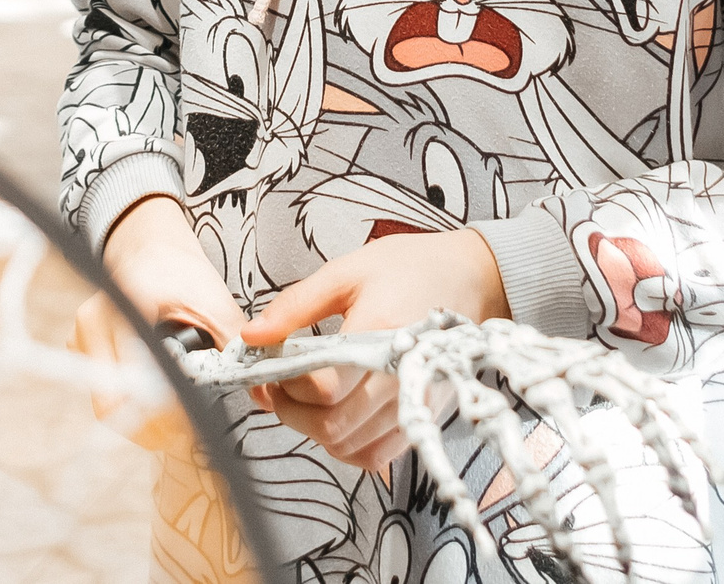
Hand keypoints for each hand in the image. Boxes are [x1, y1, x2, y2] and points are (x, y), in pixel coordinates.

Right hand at [70, 196, 246, 446]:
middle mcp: (93, 326)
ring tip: (177, 419)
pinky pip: (104, 394)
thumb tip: (261, 393)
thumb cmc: (180, 271)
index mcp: (125, 308)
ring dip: (141, 421)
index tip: (193, 420)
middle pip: (114, 405)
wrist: (150, 250)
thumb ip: (236, 345)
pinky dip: (131, 407)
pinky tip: (158, 403)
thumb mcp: (214, 303)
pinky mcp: (83, 350)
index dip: (164, 411)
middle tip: (187, 430)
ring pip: (106, 407)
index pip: (136, 380)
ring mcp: (81, 339)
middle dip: (153, 426)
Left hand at [238, 228, 510, 471]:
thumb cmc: (409, 268)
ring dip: (315, 429)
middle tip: (278, 385)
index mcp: (380, 333)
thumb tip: (250, 337)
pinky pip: (375, 454)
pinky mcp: (422, 417)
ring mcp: (414, 403)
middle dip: (292, 412)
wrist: (472, 278)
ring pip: (349, 447)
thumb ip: (294, 307)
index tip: (268, 369)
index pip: (324, 389)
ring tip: (305, 396)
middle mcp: (400, 377)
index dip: (286, 386)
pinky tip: (336, 412)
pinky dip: (345, 443)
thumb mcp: (345, 272)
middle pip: (332, 427)